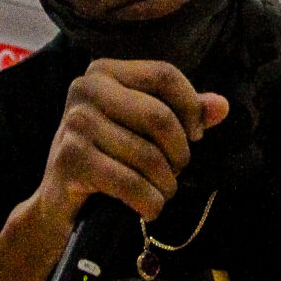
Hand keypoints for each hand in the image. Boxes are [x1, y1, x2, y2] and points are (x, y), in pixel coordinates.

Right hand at [33, 60, 229, 238]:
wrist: (59, 203)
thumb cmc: (108, 158)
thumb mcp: (143, 129)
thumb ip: (183, 113)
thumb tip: (222, 106)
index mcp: (105, 71)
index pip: (164, 75)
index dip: (190, 107)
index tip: (195, 135)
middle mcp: (86, 89)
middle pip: (159, 117)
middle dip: (179, 153)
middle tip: (176, 171)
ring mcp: (75, 123)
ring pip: (148, 156)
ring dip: (165, 185)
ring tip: (161, 192)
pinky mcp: (70, 159)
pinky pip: (131, 183)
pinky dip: (150, 202)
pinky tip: (149, 208)